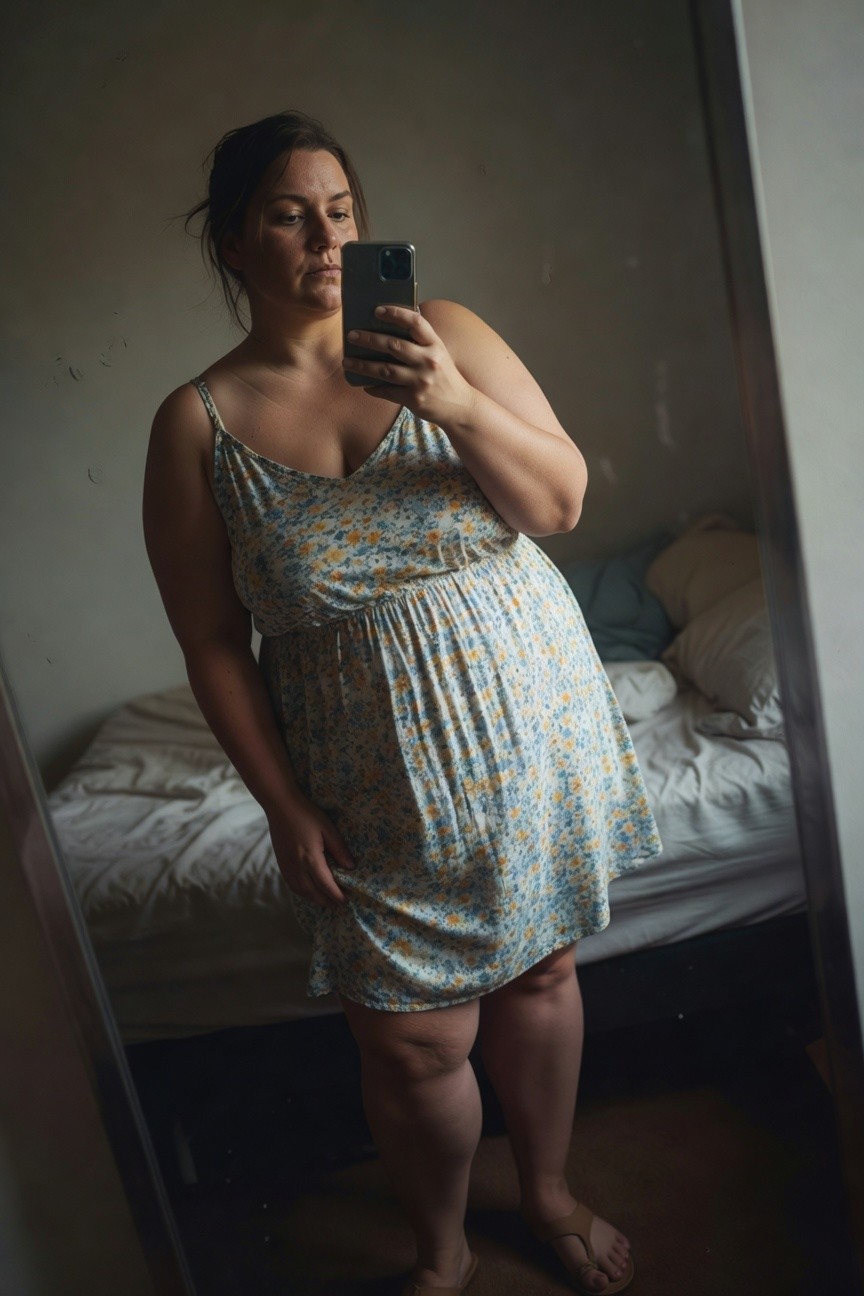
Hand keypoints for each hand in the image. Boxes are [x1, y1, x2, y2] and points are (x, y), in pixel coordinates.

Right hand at [267, 793, 354, 907]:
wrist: (280, 806)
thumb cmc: (306, 814)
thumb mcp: (327, 829)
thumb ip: (339, 849)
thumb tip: (350, 867)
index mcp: (310, 858)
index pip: (325, 884)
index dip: (336, 894)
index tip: (345, 901)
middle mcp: (297, 866)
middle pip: (312, 892)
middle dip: (325, 901)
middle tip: (337, 905)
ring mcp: (286, 865)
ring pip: (300, 890)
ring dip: (312, 899)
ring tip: (324, 901)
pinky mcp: (280, 862)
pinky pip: (291, 884)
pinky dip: (301, 892)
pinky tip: (307, 891)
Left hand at [342, 304, 475, 424]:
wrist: (460, 406)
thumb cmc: (444, 376)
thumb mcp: (438, 353)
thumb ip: (420, 342)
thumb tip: (388, 328)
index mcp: (435, 345)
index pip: (415, 323)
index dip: (396, 314)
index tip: (377, 310)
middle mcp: (429, 361)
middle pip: (394, 346)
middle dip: (369, 339)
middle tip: (351, 335)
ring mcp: (421, 381)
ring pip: (385, 370)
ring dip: (362, 365)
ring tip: (347, 362)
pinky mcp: (414, 399)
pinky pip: (387, 391)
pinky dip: (373, 388)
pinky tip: (364, 384)